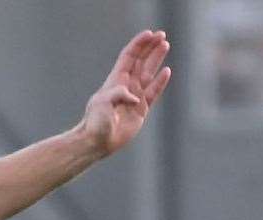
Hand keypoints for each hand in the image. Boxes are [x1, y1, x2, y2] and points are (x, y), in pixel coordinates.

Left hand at [80, 29, 170, 157]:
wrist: (96, 142)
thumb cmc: (95, 122)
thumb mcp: (103, 103)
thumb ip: (118, 94)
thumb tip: (136, 98)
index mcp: (115, 81)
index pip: (129, 57)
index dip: (138, 44)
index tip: (150, 33)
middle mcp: (125, 87)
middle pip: (140, 62)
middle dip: (150, 48)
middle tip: (162, 35)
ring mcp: (134, 98)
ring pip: (148, 74)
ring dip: (156, 60)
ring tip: (165, 45)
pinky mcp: (141, 111)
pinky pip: (153, 92)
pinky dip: (160, 82)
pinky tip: (166, 71)